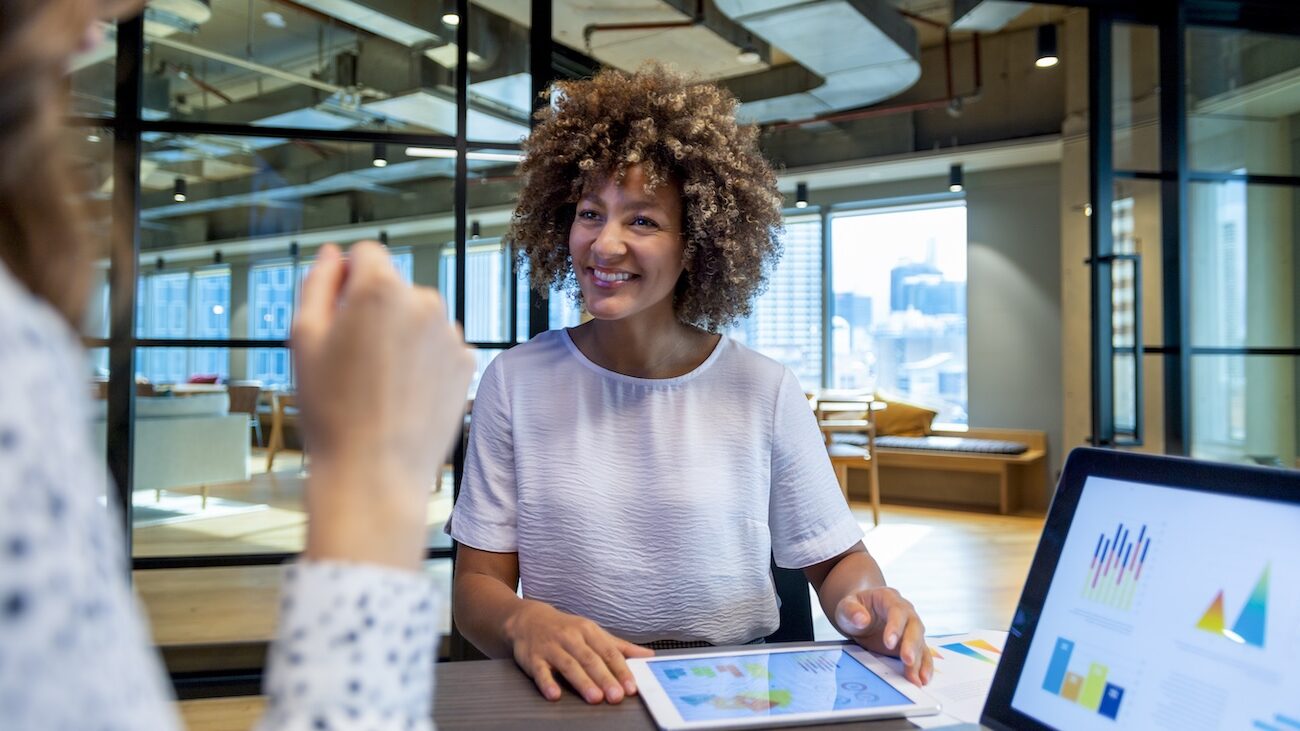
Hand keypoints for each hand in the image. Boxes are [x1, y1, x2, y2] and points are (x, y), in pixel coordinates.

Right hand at [294, 241, 474, 570]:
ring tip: (379, 383)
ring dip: (401, 335)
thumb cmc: (331, 409)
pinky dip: (424, 361)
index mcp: (381, 288)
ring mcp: (451, 333)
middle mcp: (425, 301)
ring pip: (418, 318)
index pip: (366, 253)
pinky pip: (439, 347)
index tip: (338, 318)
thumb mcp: (304, 339)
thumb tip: (334, 255)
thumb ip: (318, 284)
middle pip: (395, 287)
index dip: (347, 280)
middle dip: (376, 310)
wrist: (375, 473)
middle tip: (353, 361)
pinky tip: (404, 394)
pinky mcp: (467, 362)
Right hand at [505, 600, 654, 703]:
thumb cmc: (566, 629)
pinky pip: (540, 671)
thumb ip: (620, 646)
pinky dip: (547, 683)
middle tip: (617, 696)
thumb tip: (648, 655)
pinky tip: (555, 694)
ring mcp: (551, 647)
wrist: (528, 619)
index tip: (631, 687)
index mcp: (589, 631)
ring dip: (582, 682)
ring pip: (569, 665)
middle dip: (605, 678)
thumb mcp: (594, 633)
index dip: (621, 669)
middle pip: (590, 659)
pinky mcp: (533, 658)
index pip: (608, 651)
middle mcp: (571, 637)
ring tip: (594, 697)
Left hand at [835, 588, 931, 685]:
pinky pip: (922, 654)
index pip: (897, 611)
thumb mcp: (846, 605)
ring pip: (920, 642)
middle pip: (914, 627)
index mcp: (890, 598)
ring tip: (917, 678)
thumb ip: (851, 610)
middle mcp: (906, 612)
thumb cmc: (854, 608)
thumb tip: (861, 620)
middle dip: (911, 645)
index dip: (895, 627)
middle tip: (907, 661)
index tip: (889, 643)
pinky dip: (924, 666)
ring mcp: (910, 628)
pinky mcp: (911, 644)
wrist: (860, 613)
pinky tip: (923, 679)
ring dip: (920, 660)